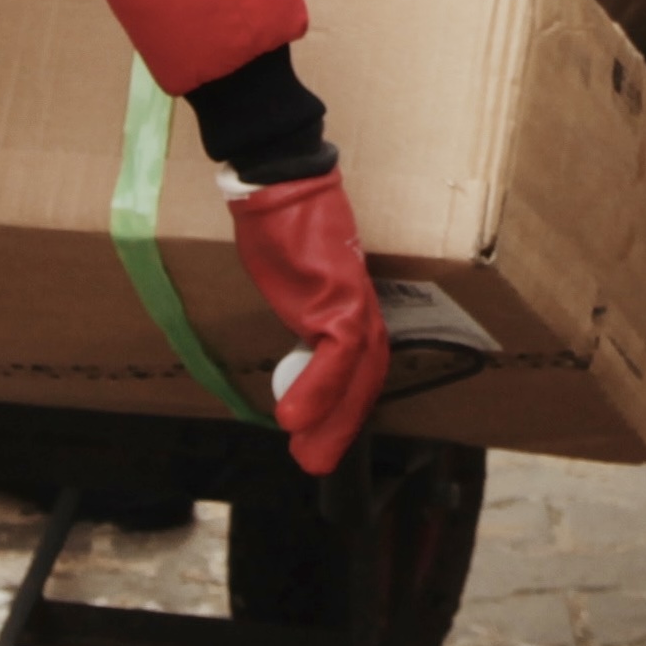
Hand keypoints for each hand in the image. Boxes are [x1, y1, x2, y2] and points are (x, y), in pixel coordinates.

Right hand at [226, 166, 387, 472]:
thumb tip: (289, 337)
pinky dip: (316, 390)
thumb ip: (298, 310)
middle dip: (341, 426)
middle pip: (363, 381)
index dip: (344, 406)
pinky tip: (293, 418)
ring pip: (356, 378)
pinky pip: (336, 357)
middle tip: (315, 463)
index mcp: (350, 305)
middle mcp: (360, 309)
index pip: (358, 369)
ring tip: (308, 456)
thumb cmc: (282, 223)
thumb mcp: (289, 279)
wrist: (283, 182)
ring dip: (332, 421)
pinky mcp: (340, 298)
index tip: (322, 437)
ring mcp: (353, 304)